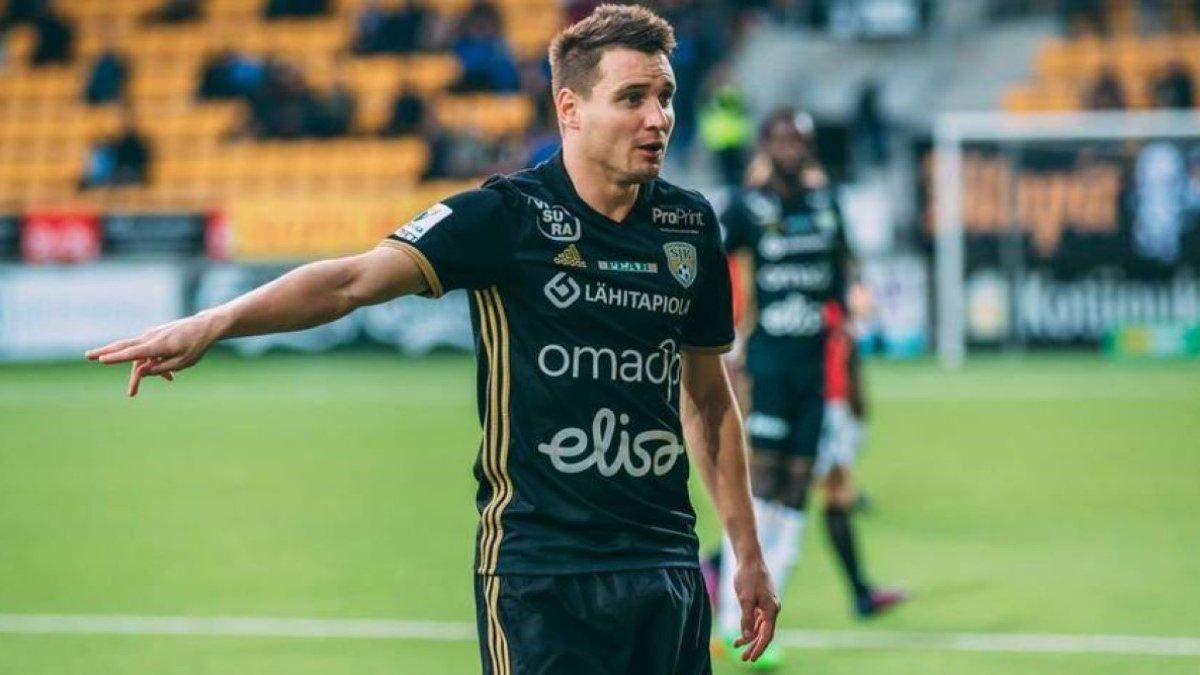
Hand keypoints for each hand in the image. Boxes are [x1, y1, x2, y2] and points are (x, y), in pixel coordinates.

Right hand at [85, 314, 220, 396]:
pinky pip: (148, 353)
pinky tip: (169, 377)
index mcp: (159, 345)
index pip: (133, 352)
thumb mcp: (183, 363)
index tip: (102, 360)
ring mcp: (152, 335)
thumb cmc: (196, 346)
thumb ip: (160, 368)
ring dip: (140, 372)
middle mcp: (152, 338)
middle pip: (124, 346)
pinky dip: (154, 365)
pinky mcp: (155, 336)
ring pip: (137, 354)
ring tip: (134, 392)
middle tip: (87, 356)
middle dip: (105, 352)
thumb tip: (140, 373)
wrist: (205, 327)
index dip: (117, 357)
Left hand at [731, 557, 780, 661]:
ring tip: (737, 646)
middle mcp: (772, 608)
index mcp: (771, 609)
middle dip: (754, 646)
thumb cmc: (748, 576)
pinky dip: (750, 626)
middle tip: (744, 659)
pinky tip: (742, 632)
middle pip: (765, 633)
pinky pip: (758, 618)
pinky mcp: (762, 600)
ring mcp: (768, 604)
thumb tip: (747, 636)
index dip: (759, 648)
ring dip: (750, 637)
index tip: (751, 658)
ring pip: (760, 626)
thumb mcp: (745, 598)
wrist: (750, 558)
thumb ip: (746, 618)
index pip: (767, 635)